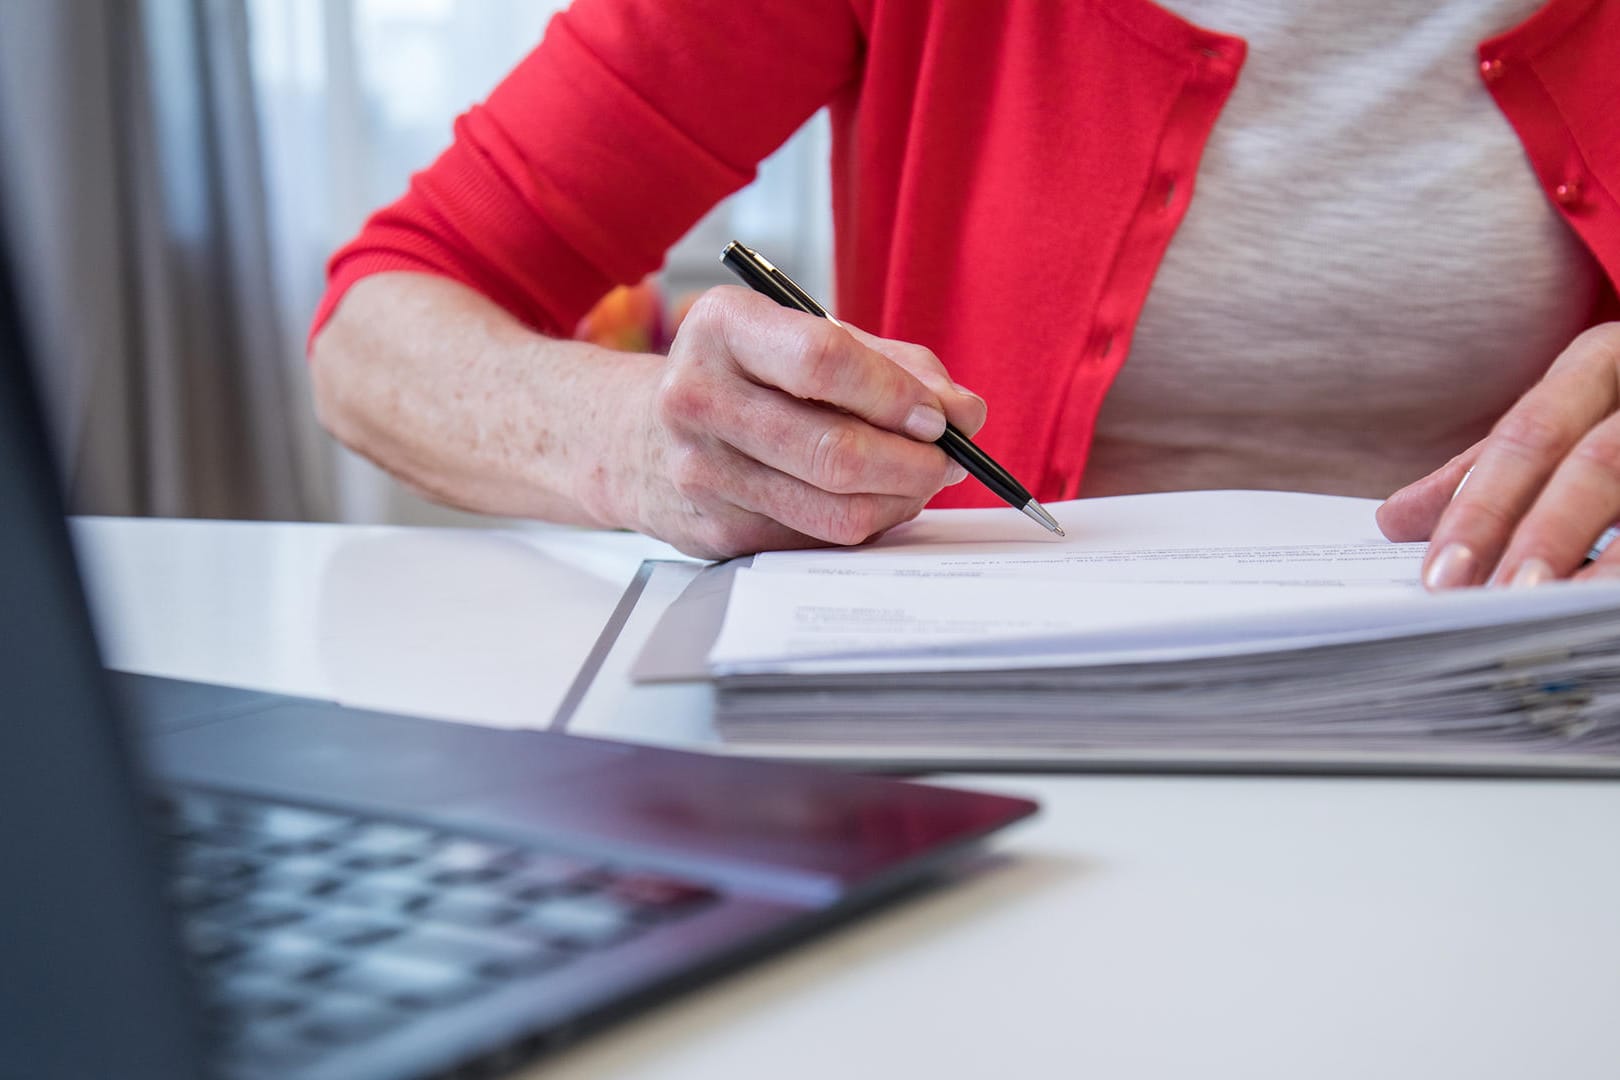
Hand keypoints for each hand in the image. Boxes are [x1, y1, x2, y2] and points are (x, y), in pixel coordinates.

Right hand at [626, 285, 986, 558]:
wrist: (639, 435)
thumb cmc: (746, 376)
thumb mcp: (805, 338)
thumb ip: (892, 365)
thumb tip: (965, 413)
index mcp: (722, 328)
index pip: (823, 362)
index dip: (895, 395)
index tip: (938, 416)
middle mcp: (698, 397)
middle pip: (833, 450)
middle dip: (913, 461)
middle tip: (947, 458)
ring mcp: (701, 472)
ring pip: (834, 508)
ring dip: (900, 499)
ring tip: (920, 478)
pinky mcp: (716, 531)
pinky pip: (819, 538)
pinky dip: (866, 521)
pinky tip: (874, 498)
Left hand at [1376, 323, 1619, 588]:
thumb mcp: (1563, 415)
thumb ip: (1487, 468)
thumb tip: (1396, 521)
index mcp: (1601, 360)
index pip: (1527, 436)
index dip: (1483, 509)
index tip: (1440, 575)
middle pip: (1597, 465)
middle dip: (1544, 538)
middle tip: (1496, 603)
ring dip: (1609, 565)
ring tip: (1558, 617)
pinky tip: (1604, 612)